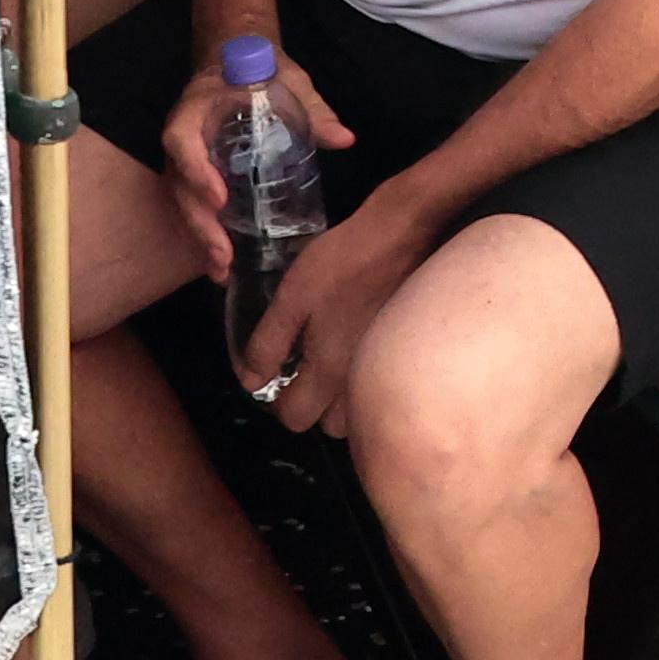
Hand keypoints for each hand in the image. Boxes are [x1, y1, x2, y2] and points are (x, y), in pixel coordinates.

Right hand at [161, 48, 349, 290]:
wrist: (239, 60)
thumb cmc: (263, 70)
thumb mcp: (290, 82)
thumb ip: (313, 110)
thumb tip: (345, 138)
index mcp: (196, 111)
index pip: (183, 142)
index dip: (196, 172)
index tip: (219, 199)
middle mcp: (184, 140)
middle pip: (181, 186)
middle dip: (201, 223)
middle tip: (223, 255)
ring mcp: (187, 160)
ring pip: (185, 203)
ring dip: (203, 237)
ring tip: (222, 271)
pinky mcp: (199, 175)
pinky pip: (198, 206)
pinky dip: (210, 233)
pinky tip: (225, 264)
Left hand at [240, 188, 432, 431]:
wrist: (405, 234)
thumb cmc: (343, 263)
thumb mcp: (292, 297)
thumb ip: (268, 343)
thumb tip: (252, 383)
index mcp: (328, 371)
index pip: (295, 419)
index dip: (279, 402)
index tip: (280, 374)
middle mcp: (360, 379)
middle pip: (332, 425)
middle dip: (317, 407)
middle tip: (309, 370)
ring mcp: (388, 366)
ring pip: (362, 408)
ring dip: (346, 398)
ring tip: (337, 362)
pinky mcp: (406, 348)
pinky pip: (382, 383)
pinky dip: (369, 378)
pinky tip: (363, 345)